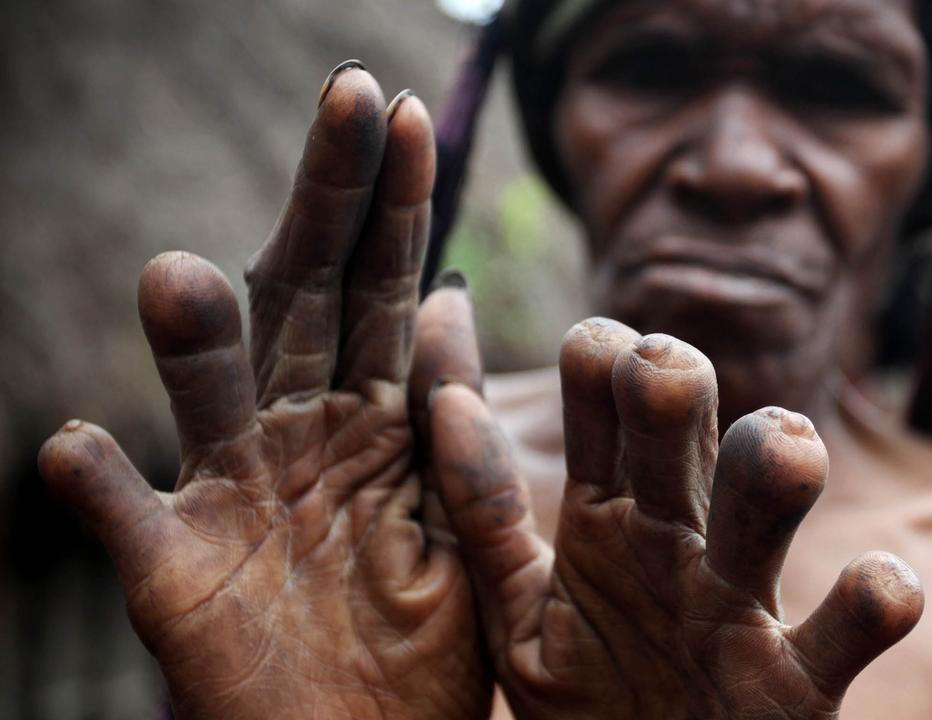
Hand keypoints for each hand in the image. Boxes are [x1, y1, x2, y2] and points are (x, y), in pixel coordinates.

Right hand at [38, 62, 489, 719]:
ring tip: (181, 278)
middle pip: (308, 300)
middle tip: (348, 97)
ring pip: (208, 396)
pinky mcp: (173, 575)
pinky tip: (76, 447)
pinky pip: (122, 521)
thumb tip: (449, 296)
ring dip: (191, 343)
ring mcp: (231, 498)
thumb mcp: (453, 520)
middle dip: (329, 202)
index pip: (384, 291)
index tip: (411, 115)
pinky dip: (97, 486)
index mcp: (374, 423)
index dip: (394, 204)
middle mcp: (299, 437)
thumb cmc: (420, 644)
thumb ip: (445, 419)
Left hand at [426, 316, 924, 718]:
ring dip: (775, 459)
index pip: (602, 392)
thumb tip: (444, 398)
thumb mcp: (516, 610)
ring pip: (767, 498)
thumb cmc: (587, 706)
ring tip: (783, 448)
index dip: (598, 356)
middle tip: (660, 374)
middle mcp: (676, 536)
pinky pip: (851, 627)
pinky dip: (875, 599)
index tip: (595, 352)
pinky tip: (880, 582)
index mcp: (607, 513)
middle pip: (683, 424)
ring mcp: (740, 603)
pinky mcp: (798, 683)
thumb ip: (481, 511)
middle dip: (672, 382)